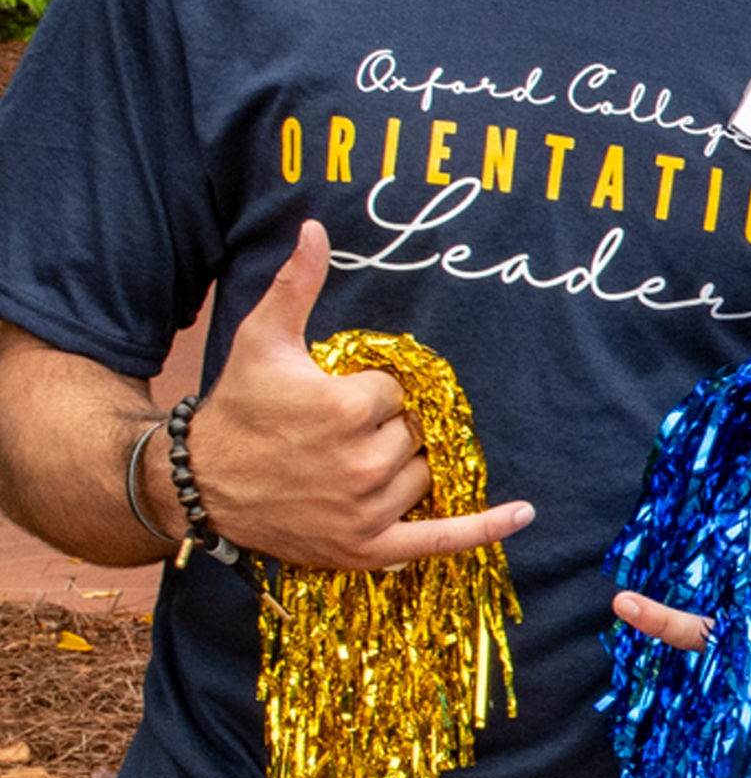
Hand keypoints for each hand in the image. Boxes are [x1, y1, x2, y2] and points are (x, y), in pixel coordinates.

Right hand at [182, 221, 533, 568]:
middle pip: (413, 434)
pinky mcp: (368, 548)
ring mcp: (366, 510)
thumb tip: (316, 229)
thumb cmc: (238, 408)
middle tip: (335, 435)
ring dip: (401, 468)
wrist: (200, 482)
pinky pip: (441, 539)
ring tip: (347, 464)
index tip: (330, 400)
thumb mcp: (263, 339)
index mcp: (344, 409)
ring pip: (423, 476)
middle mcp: (361, 463)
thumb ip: (298, 284)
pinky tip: (524, 514)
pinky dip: (484, 528)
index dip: (367, 393)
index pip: (396, 392)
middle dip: (384, 430)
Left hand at [610, 370, 750, 659]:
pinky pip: (703, 636)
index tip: (742, 479)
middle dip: (710, 558)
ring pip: (719, 619)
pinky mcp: (748, 629)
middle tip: (674, 541)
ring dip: (671, 617)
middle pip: (747, 571)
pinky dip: (664, 625)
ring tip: (628, 600)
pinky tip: (627, 604)